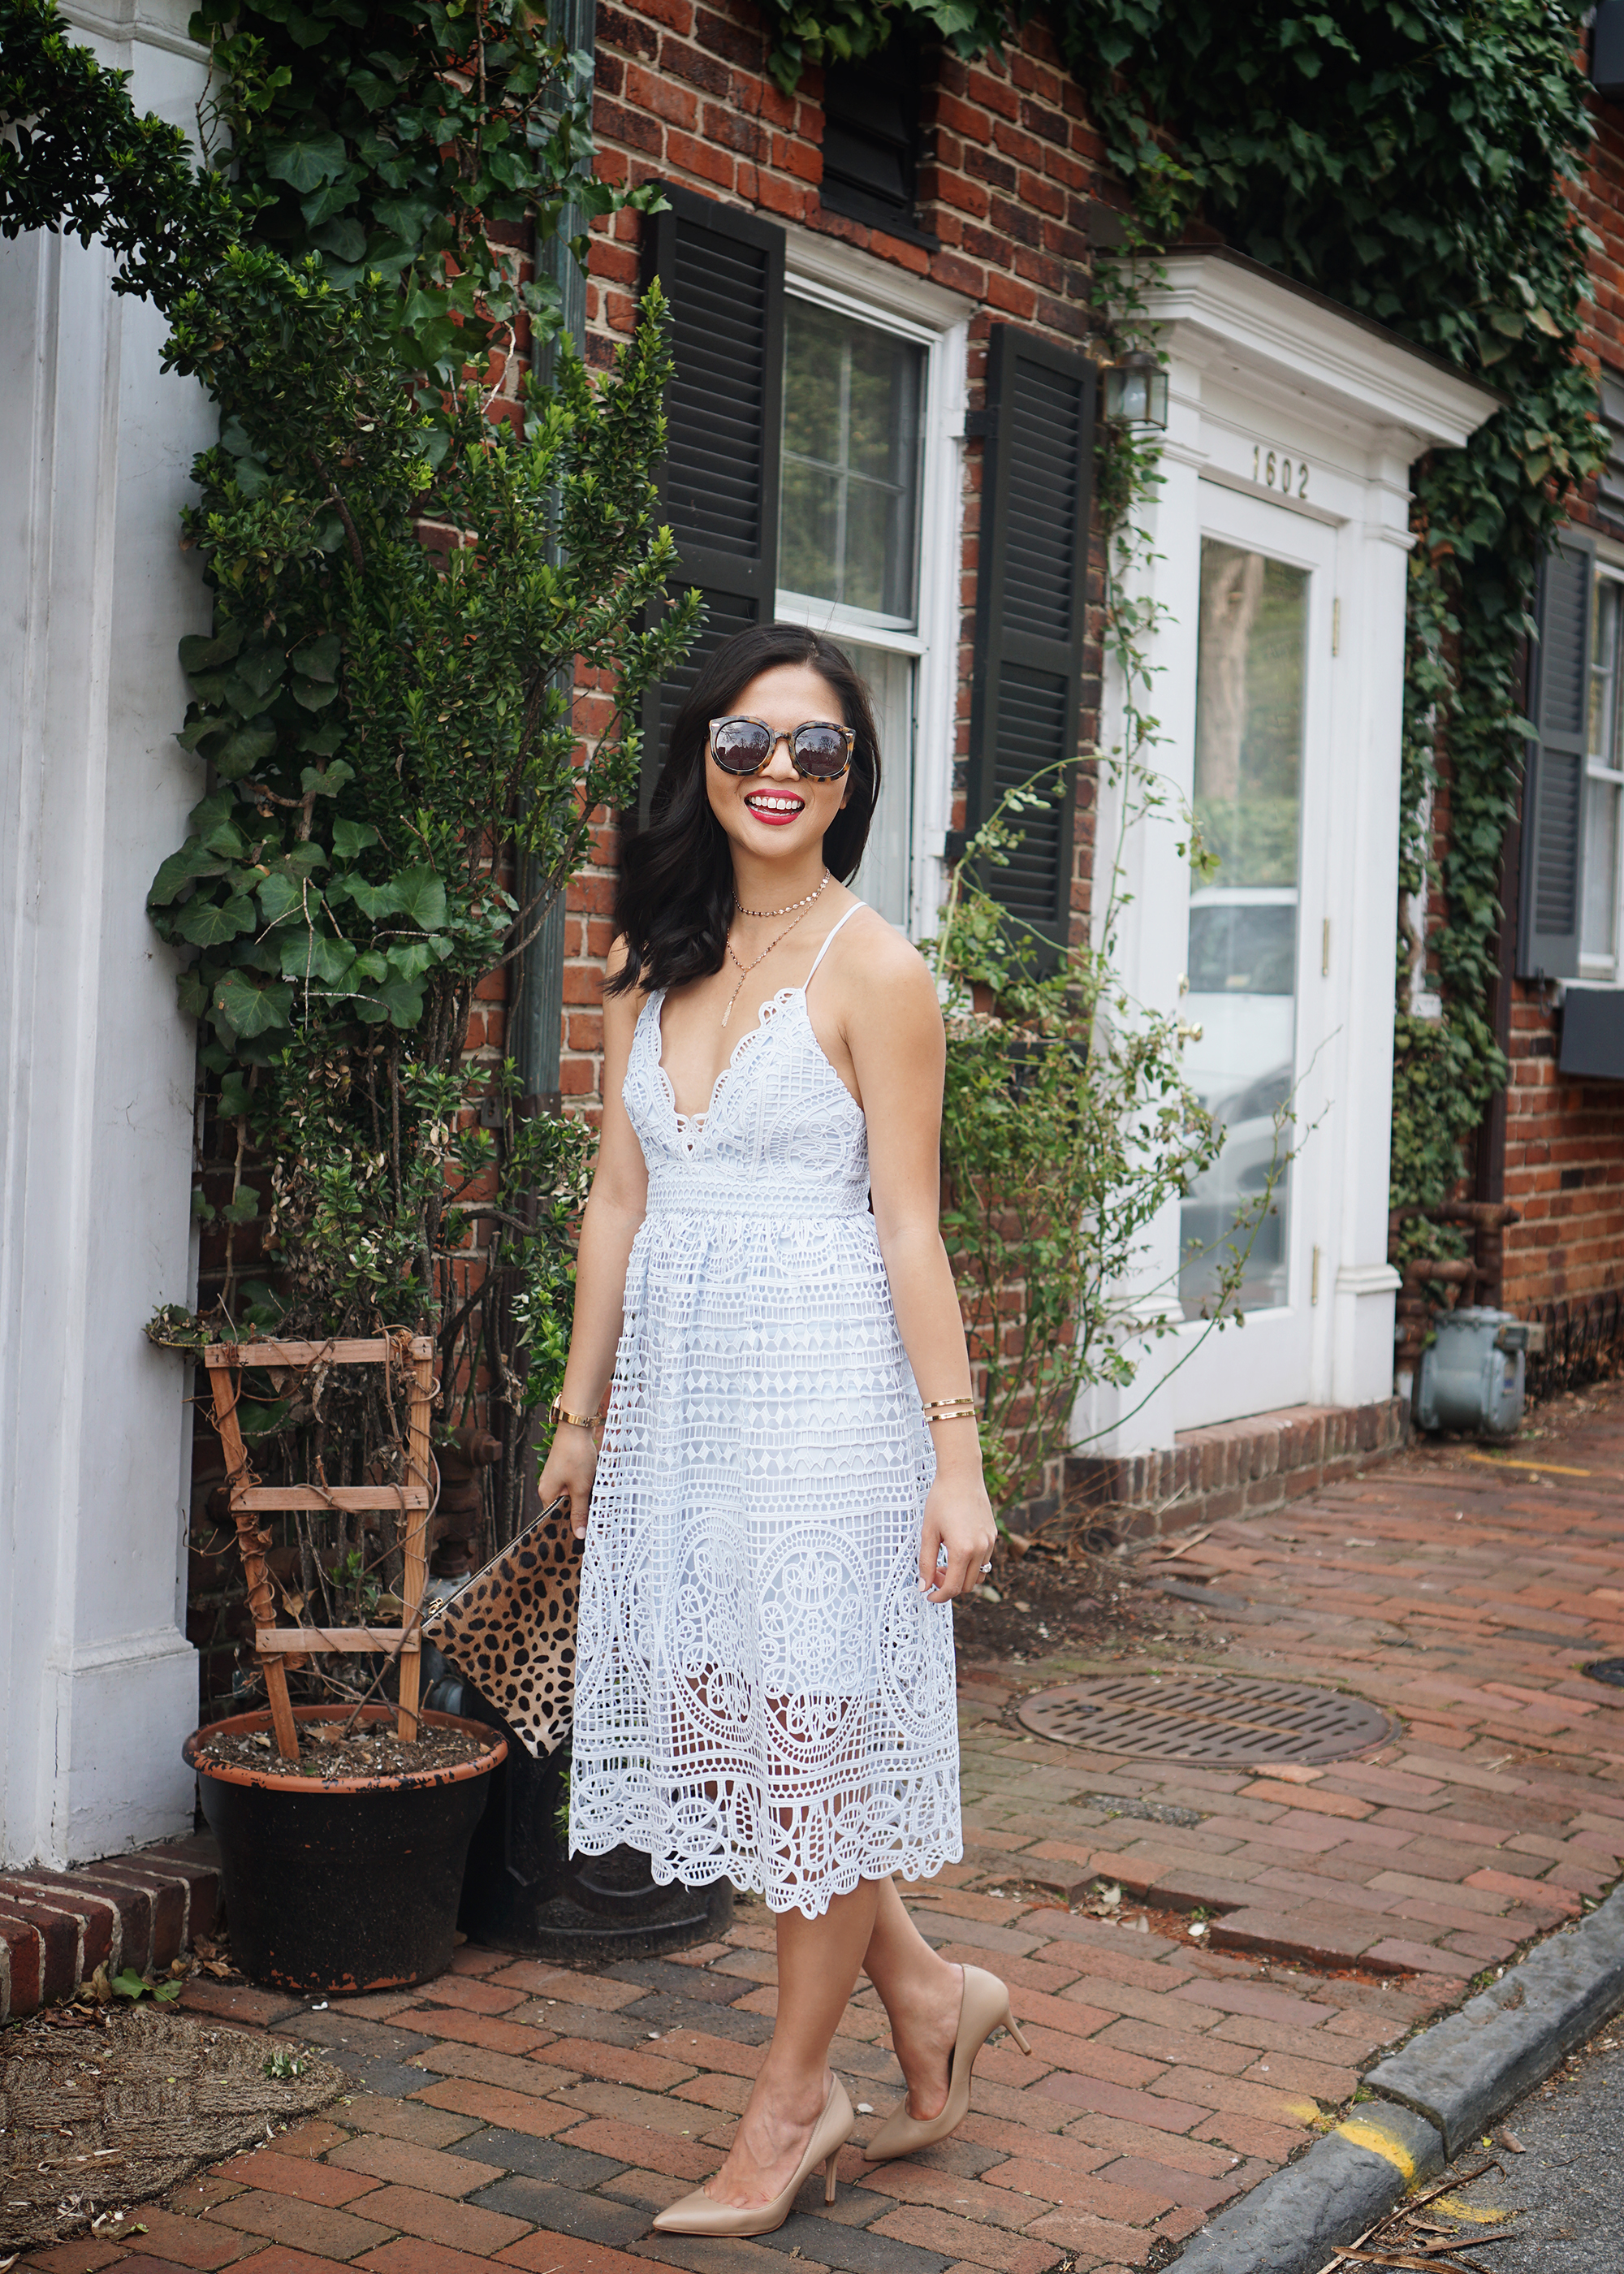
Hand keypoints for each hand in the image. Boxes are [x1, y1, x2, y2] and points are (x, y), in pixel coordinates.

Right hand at [538, 1422, 598, 1540]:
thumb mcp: (580, 1488)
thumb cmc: (575, 1456)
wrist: (576, 1427)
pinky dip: (584, 1490)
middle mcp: (549, 1487)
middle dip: (578, 1515)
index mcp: (547, 1494)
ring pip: (571, 1497)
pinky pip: (575, 1486)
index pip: (554, 1519)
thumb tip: (578, 1534)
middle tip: (594, 1525)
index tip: (582, 1538)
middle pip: (564, 1509)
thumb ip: (579, 1512)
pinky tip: (595, 1492)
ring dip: (583, 1501)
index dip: (568, 1528)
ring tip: (597, 1508)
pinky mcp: (566, 1470)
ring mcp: (557, 1478)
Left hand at [918, 1474, 997, 1601]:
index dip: (939, 1596)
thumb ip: (925, 1562)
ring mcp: (990, 1543)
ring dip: (961, 1577)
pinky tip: (956, 1550)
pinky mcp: (993, 1535)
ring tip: (945, 1562)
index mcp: (962, 1550)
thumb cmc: (941, 1500)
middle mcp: (980, 1549)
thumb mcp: (928, 1532)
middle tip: (933, 1573)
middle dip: (948, 1586)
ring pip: (978, 1575)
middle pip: (967, 1586)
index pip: (953, 1587)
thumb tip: (924, 1587)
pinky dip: (971, 1565)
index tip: (929, 1595)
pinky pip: (984, 1560)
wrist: (961, 1476)